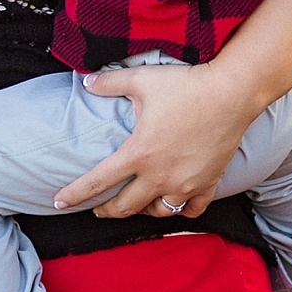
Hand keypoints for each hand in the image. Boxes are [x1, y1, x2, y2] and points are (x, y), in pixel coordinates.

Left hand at [53, 61, 259, 218]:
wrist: (232, 93)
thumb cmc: (185, 85)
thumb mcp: (141, 79)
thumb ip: (108, 82)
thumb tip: (85, 81)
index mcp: (139, 153)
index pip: (98, 181)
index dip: (75, 194)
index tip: (59, 202)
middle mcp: (161, 175)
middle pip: (125, 207)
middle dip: (106, 210)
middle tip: (96, 209)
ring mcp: (186, 183)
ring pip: (158, 212)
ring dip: (141, 211)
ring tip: (133, 204)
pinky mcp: (209, 183)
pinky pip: (191, 210)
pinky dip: (179, 210)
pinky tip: (172, 203)